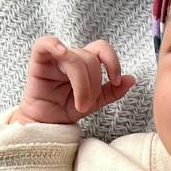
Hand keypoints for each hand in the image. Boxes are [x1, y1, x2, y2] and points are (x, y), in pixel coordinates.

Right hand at [17, 36, 135, 123]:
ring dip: (81, 84)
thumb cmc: (67, 109)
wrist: (48, 125)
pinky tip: (61, 53)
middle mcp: (71, 57)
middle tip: (88, 105)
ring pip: (74, 58)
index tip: (115, 81)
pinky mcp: (38, 62)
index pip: (102, 49)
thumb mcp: (95, 102)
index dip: (112, 61)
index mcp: (85, 62)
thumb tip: (131, 79)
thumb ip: (113, 91)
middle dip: (93, 85)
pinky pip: (43, 44)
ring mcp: (54, 58)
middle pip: (89, 58)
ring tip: (80, 106)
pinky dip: (53, 45)